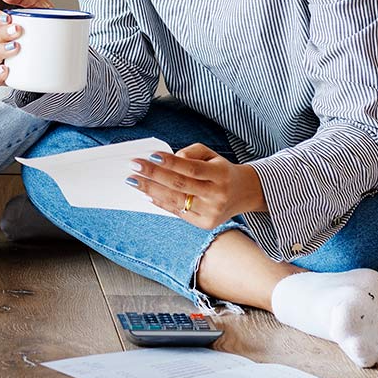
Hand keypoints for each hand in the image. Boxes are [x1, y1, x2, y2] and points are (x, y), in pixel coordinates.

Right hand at [0, 0, 53, 86]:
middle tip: (18, 31)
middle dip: (2, 34)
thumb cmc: (47, 21)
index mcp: (2, 22)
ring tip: (16, 47)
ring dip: (1, 51)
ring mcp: (3, 57)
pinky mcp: (10, 74)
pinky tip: (5, 70)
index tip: (7, 18)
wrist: (67, 44)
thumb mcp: (38, 3)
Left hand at [126, 144, 264, 228]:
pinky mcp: (205, 224)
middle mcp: (218, 195)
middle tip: (133, 166)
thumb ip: (190, 153)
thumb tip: (167, 161)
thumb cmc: (221, 170)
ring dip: (150, 190)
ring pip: (175, 201)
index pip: (192, 169)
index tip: (150, 156)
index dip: (171, 162)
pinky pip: (177, 212)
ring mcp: (211, 212)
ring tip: (134, 181)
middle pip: (180, 185)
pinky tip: (146, 194)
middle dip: (153, 175)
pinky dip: (160, 203)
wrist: (244, 193)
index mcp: (221, 175)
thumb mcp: (211, 155)